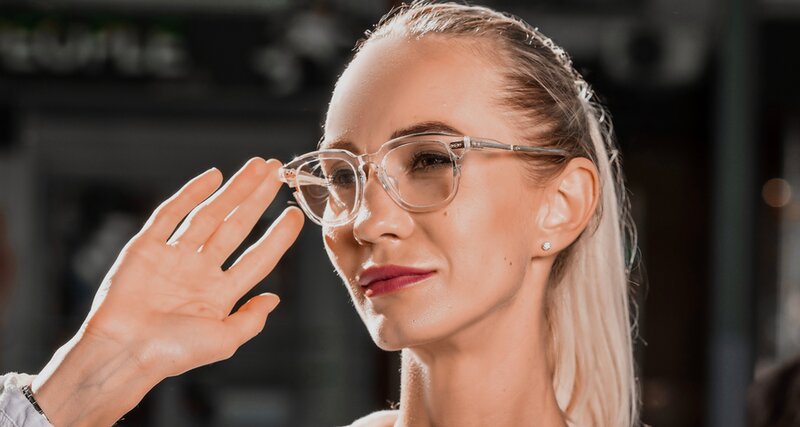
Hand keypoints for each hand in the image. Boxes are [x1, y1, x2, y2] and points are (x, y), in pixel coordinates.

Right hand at [32, 157, 303, 425]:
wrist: (124, 351)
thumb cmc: (173, 353)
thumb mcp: (225, 341)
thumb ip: (251, 319)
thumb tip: (274, 298)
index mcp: (220, 294)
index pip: (258, 257)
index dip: (278, 236)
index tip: (296, 214)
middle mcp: (200, 271)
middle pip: (237, 226)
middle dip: (258, 199)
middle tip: (277, 172)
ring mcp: (174, 257)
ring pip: (211, 214)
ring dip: (235, 190)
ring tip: (258, 167)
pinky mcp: (146, 247)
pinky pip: (171, 214)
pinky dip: (191, 193)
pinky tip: (214, 177)